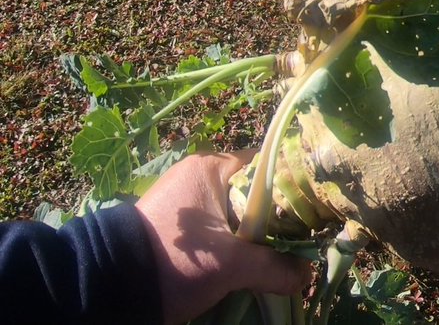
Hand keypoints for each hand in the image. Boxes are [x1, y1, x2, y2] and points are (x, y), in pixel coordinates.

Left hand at [135, 151, 311, 324]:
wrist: (108, 288)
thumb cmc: (175, 260)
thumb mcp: (231, 267)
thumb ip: (275, 267)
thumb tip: (307, 276)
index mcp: (211, 168)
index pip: (268, 165)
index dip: (294, 188)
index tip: (314, 212)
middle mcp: (198, 175)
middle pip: (254, 192)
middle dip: (276, 219)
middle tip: (299, 240)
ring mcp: (186, 200)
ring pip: (237, 214)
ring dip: (254, 235)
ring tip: (278, 255)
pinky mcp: (179, 225)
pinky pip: (220, 228)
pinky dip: (234, 243)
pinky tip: (250, 261)